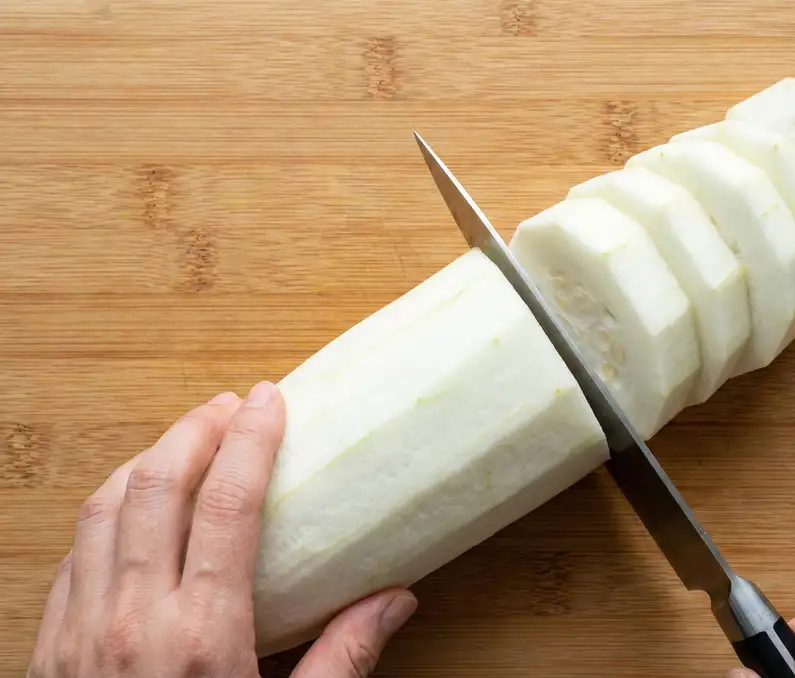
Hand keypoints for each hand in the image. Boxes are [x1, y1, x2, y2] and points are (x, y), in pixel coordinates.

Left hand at [29, 383, 416, 677]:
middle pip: (157, 485)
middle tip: (230, 406)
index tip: (270, 399)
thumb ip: (343, 658)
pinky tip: (131, 505)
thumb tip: (397, 598)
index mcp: (204, 633)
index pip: (226, 503)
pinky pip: (72, 551)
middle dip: (195, 428)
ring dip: (147, 459)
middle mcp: (133, 618)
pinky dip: (105, 509)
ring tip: (185, 439)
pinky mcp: (48, 648)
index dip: (251, 440)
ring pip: (104, 507)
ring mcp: (81, 630)